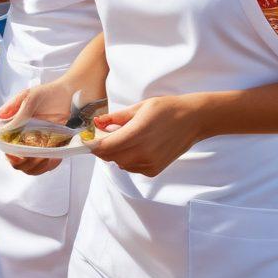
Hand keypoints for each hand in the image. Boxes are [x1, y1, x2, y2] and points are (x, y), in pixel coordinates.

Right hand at [0, 79, 74, 175]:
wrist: (70, 94)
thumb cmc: (47, 93)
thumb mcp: (30, 97)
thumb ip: (18, 111)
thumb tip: (1, 119)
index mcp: (13, 126)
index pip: (5, 148)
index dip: (10, 156)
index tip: (18, 156)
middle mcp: (22, 138)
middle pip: (18, 163)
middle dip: (25, 163)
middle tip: (36, 156)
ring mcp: (36, 145)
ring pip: (31, 167)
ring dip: (38, 166)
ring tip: (47, 156)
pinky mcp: (50, 148)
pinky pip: (47, 165)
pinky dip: (50, 165)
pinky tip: (55, 157)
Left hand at [90, 95, 204, 176]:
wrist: (193, 120)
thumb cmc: (167, 110)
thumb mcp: (139, 108)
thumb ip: (115, 118)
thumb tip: (97, 123)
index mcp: (136, 134)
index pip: (104, 146)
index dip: (90, 144)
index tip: (84, 139)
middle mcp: (142, 152)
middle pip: (108, 156)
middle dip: (102, 147)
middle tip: (104, 135)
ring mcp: (149, 163)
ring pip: (119, 163)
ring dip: (115, 153)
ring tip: (125, 138)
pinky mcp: (154, 170)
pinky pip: (131, 168)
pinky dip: (127, 159)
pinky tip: (137, 147)